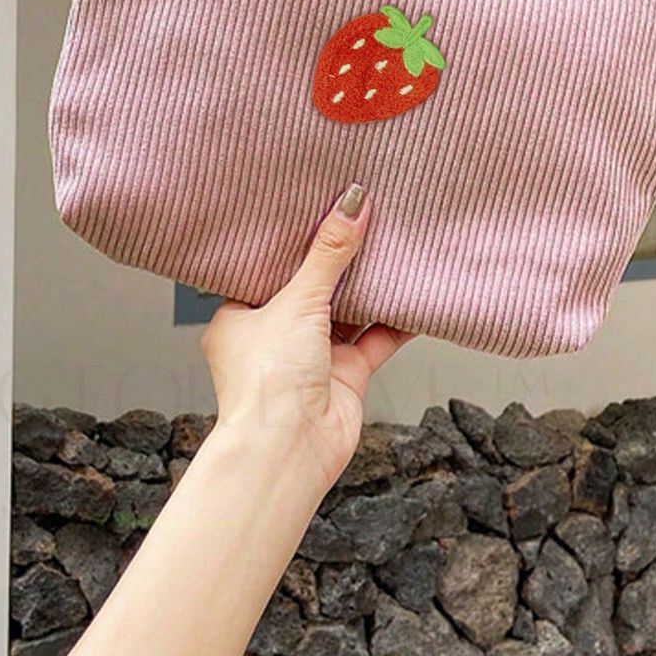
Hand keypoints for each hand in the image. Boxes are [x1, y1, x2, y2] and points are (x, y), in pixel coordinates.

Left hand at [200, 184, 412, 493]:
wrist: (289, 449)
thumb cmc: (266, 383)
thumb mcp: (297, 301)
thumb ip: (328, 255)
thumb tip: (352, 205)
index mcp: (240, 317)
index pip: (269, 270)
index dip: (295, 242)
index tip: (319, 209)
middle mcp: (275, 337)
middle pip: (312, 289)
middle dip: (338, 262)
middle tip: (363, 220)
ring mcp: (312, 358)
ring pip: (347, 313)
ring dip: (369, 289)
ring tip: (392, 246)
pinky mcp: (345, 376)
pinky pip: (375, 339)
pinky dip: (395, 320)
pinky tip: (414, 295)